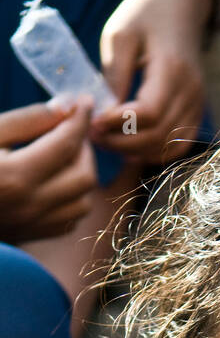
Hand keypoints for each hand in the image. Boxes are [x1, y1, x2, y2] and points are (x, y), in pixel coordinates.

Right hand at [0, 99, 96, 241]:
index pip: (66, 144)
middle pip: (84, 177)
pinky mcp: (30, 235)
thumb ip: (26, 121)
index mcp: (16, 176)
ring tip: (67, 153)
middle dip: (85, 148)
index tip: (85, 102)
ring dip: (83, 174)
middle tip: (72, 128)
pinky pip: (70, 220)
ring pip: (83, 203)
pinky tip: (59, 179)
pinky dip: (74, 198)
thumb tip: (65, 108)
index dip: (81, 119)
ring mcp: (32, 225)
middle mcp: (30, 205)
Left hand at [90, 0, 210, 163]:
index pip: (149, 112)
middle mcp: (190, 92)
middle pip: (158, 135)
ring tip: (109, 142)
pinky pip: (178, 146)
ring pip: (168, 146)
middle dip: (122, 142)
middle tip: (94, 136)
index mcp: (171, 69)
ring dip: (136, 151)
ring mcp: (196, 105)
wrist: (180, 9)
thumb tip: (106, 114)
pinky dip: (156, 153)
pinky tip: (133, 147)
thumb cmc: (146, 16)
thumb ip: (115, 74)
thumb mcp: (120, 35)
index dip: (119, 124)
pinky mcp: (195, 112)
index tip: (93, 122)